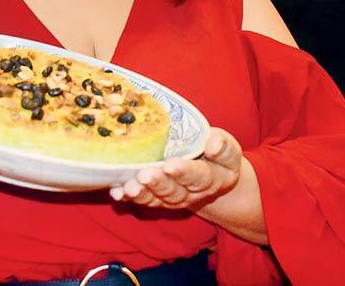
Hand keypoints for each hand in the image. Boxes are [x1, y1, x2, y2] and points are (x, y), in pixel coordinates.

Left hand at [110, 128, 241, 209]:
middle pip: (174, 191)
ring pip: (157, 199)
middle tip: (145, 175)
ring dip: (142, 193)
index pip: (199, 176)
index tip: (170, 165)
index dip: (184, 172)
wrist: (210, 171)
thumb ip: (223, 146)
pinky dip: (129, 197)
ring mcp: (173, 198)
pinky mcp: (158, 199)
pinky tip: (117, 192)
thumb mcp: (227, 146)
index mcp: (213, 179)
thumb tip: (214, 144)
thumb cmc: (215, 151)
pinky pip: (144, 200)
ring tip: (129, 186)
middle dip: (158, 183)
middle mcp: (192, 193)